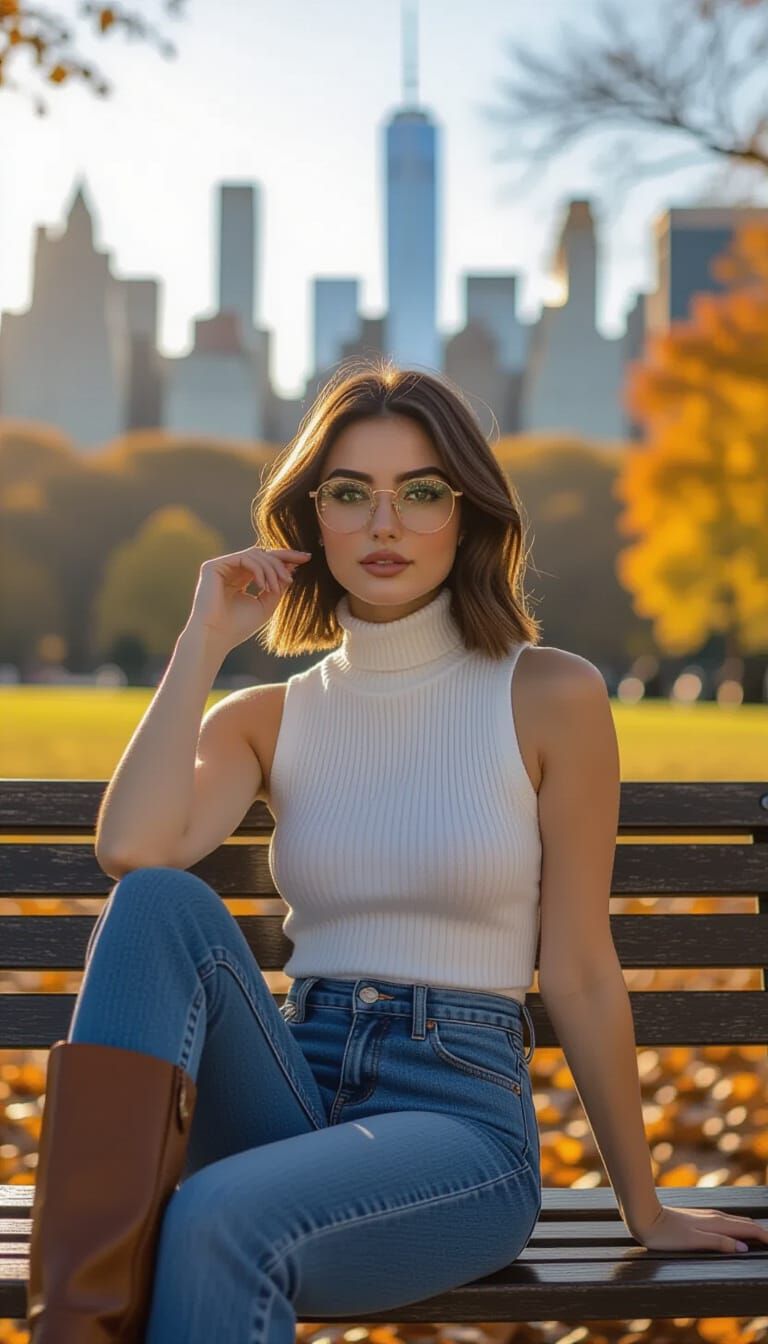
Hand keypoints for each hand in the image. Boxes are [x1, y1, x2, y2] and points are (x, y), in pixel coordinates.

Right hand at [186, 545, 312, 650]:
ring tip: (276, 587)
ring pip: (255, 554)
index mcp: (240, 579)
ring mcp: (220, 567)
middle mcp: (230, 571)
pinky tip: (264, 585)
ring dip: (271, 569)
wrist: (216, 638)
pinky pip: (244, 558)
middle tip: (293, 574)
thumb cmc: (239, 627)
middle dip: (282, 561)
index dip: (285, 559)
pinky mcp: (213, 567)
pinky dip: (259, 569)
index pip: (264, 562)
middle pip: (262, 554)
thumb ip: (277, 586)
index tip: (307, 558)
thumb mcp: (266, 605)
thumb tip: (291, 567)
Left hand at [632, 1203, 767, 1253]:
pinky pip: (725, 1222)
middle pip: (745, 1223)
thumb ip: (719, 1242)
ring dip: (749, 1229)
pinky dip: (737, 1227)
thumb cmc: (667, 1235)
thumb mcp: (693, 1242)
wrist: (644, 1218)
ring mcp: (706, 1216)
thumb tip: (743, 1247)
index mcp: (717, 1223)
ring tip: (760, 1238)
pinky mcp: (698, 1218)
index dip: (764, 1236)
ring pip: (735, 1221)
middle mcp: (714, 1217)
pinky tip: (734, 1232)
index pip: (748, 1228)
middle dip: (761, 1232)